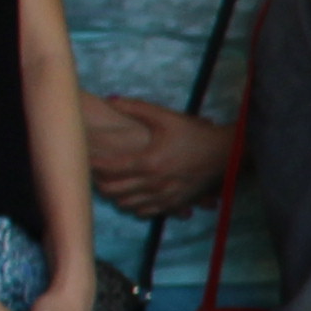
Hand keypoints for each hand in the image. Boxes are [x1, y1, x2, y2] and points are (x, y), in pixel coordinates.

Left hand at [82, 95, 231, 218]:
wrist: (225, 154)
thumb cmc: (194, 133)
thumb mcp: (165, 116)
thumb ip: (135, 108)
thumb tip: (110, 99)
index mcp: (149, 161)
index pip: (110, 168)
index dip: (93, 163)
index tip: (85, 157)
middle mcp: (155, 183)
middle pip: (114, 190)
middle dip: (98, 182)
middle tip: (92, 173)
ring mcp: (164, 196)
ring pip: (126, 204)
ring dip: (114, 195)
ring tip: (109, 184)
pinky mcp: (174, 204)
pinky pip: (145, 211)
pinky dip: (133, 205)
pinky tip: (131, 196)